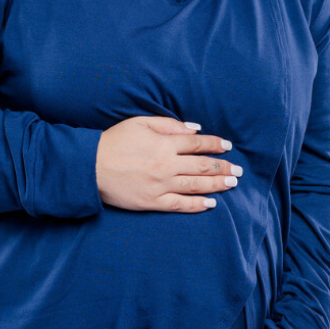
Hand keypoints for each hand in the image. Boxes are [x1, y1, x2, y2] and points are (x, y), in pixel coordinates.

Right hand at [95, 116, 241, 211]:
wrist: (90, 167)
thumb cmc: (114, 141)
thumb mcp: (140, 123)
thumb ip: (169, 125)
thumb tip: (195, 129)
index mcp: (164, 144)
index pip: (198, 144)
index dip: (216, 145)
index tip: (228, 147)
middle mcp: (166, 165)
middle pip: (202, 166)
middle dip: (223, 167)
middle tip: (238, 170)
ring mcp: (160, 185)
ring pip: (196, 185)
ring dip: (217, 184)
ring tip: (232, 184)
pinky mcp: (152, 202)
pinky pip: (180, 205)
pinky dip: (197, 204)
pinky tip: (211, 204)